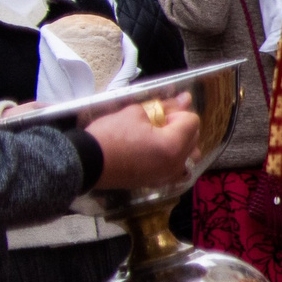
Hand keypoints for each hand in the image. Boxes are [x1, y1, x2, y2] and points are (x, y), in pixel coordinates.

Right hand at [86, 93, 200, 189]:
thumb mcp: (136, 113)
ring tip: (159, 138)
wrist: (87, 162)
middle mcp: (176, 164)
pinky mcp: (158, 182)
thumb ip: (165, 107)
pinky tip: (160, 153)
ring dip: (181, 143)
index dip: (176, 113)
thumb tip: (186, 98)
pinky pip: (179, 170)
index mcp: (173, 145)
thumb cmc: (110, 135)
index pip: (192, 121)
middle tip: (157, 123)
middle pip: (194, 138)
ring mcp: (168, 176)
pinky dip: (175, 159)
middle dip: (180, 126)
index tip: (158, 116)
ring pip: (190, 155)